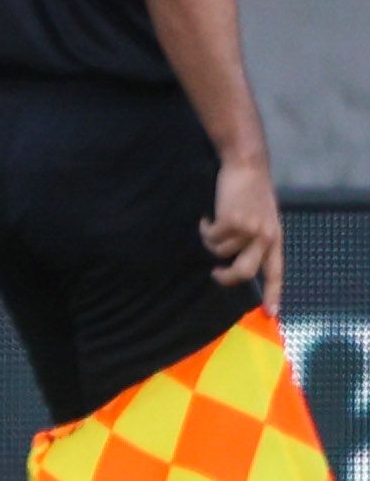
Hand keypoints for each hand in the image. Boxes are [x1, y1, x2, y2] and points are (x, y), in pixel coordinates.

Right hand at [204, 151, 282, 313]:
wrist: (246, 167)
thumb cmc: (251, 191)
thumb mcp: (262, 218)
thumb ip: (256, 239)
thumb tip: (238, 260)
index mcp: (275, 238)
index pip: (276, 271)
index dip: (273, 294)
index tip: (271, 313)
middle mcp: (265, 237)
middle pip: (245, 271)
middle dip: (227, 277)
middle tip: (216, 274)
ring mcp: (249, 230)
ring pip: (220, 252)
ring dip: (211, 241)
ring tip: (212, 225)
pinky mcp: (232, 222)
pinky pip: (210, 237)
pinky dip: (205, 228)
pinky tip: (208, 216)